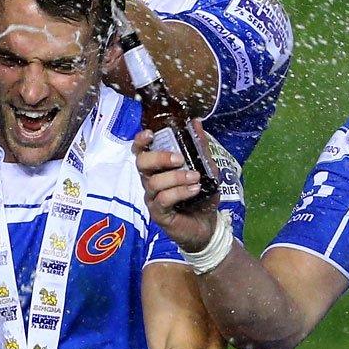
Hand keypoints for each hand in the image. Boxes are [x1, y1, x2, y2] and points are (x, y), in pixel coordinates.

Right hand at [133, 130, 220, 251]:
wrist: (208, 226)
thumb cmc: (202, 195)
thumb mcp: (207, 168)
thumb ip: (200, 147)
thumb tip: (197, 122)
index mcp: (158, 168)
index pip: (140, 151)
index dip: (140, 141)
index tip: (150, 134)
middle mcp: (150, 181)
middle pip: (141, 164)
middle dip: (159, 158)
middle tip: (179, 159)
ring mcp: (152, 198)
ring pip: (154, 182)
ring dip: (176, 177)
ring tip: (195, 178)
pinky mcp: (158, 213)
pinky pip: (163, 199)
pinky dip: (180, 192)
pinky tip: (195, 190)